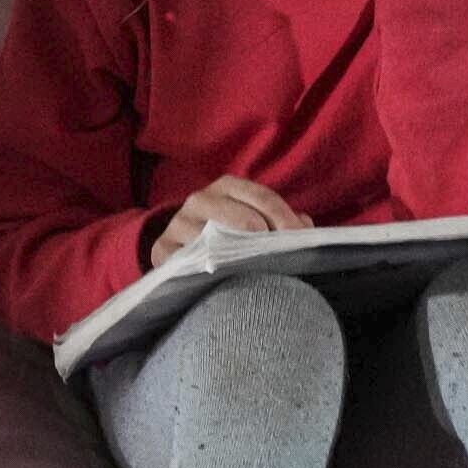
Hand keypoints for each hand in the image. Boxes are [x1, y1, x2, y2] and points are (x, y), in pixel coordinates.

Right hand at [152, 174, 305, 266]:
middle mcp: (200, 199)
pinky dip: (208, 270)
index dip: (286, 220)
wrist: (179, 253)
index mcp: (227, 187)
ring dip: (240, 258)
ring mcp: (179, 224)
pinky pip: (188, 261)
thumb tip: (305, 226)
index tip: (302, 241)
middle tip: (286, 260)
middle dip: (269, 241)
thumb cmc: (228, 237)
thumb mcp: (254, 222)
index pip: (263, 198)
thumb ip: (282, 223)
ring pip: (216, 239)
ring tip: (259, 274)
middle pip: (243, 217)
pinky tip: (226, 281)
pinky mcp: (162, 250)